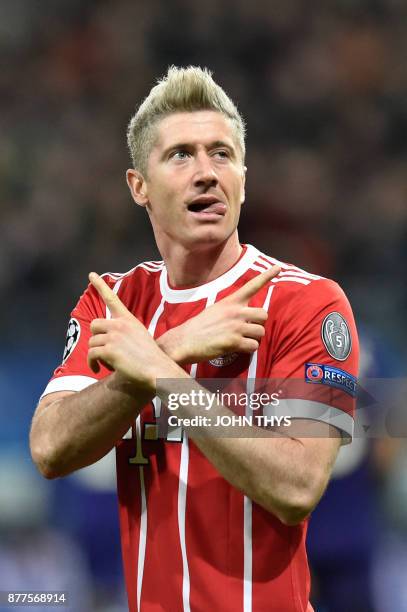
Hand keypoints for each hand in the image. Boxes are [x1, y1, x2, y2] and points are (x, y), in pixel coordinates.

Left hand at [87, 273, 171, 390]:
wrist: (157, 370)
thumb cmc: (151, 358)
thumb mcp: (141, 337)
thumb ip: (125, 334)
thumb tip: (110, 339)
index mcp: (128, 320)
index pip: (112, 299)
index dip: (100, 286)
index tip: (91, 274)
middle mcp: (120, 324)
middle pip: (95, 325)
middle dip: (96, 338)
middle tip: (102, 352)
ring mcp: (114, 336)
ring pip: (92, 342)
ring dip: (95, 355)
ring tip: (104, 364)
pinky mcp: (109, 350)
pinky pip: (91, 354)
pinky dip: (92, 363)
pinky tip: (97, 370)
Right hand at [157, 265, 279, 363]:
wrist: (184, 340)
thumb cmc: (199, 327)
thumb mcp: (216, 310)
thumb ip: (232, 310)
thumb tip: (247, 317)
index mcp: (230, 302)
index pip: (252, 286)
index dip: (266, 276)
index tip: (278, 267)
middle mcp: (235, 311)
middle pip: (264, 314)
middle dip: (258, 324)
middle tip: (247, 329)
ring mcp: (235, 326)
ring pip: (261, 332)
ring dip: (253, 338)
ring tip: (240, 340)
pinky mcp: (234, 341)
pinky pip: (253, 346)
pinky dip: (248, 349)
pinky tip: (236, 348)